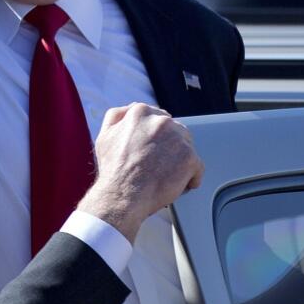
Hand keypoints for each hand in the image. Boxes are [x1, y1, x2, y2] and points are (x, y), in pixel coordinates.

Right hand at [77, 103, 203, 242]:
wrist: (122, 195)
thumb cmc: (113, 169)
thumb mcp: (105, 135)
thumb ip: (118, 116)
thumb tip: (132, 108)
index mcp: (141, 112)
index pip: (160, 119)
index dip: (157, 138)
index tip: (154, 150)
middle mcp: (161, 121)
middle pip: (176, 131)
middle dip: (170, 148)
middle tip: (158, 165)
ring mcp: (177, 139)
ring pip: (187, 148)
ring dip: (179, 161)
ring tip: (164, 175)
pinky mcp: (189, 158)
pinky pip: (198, 168)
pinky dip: (190, 179)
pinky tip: (177, 185)